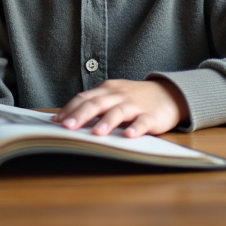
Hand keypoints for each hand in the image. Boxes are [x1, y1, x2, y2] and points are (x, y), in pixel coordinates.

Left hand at [52, 78, 188, 137]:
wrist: (169, 93)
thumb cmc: (135, 98)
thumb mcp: (113, 96)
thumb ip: (94, 105)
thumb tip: (67, 119)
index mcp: (107, 90)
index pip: (84, 98)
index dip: (70, 109)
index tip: (56, 121)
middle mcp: (119, 95)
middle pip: (97, 103)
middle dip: (81, 114)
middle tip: (67, 127)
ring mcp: (136, 105)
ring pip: (118, 112)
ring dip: (106, 122)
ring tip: (96, 133)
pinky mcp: (152, 116)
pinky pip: (143, 122)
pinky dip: (136, 128)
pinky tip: (128, 135)